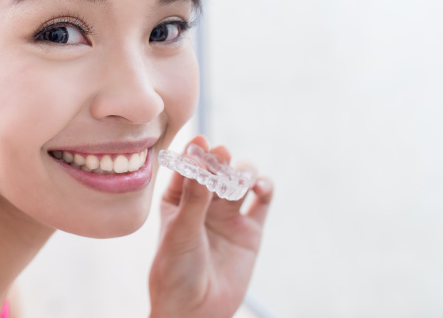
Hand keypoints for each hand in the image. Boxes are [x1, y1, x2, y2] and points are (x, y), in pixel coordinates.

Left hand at [148, 136, 273, 317]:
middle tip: (222, 155)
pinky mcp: (250, 230)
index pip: (188, 167)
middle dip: (221, 160)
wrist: (195, 311)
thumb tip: (198, 160)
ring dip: (243, 172)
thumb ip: (193, 198)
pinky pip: (263, 201)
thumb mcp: (181, 231)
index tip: (201, 142)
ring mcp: (228, 215)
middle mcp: (204, 203)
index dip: (195, 152)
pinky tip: (261, 187)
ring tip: (240, 179)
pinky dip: (266, 187)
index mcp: (178, 199)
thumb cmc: (176, 271)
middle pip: (217, 169)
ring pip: (241, 179)